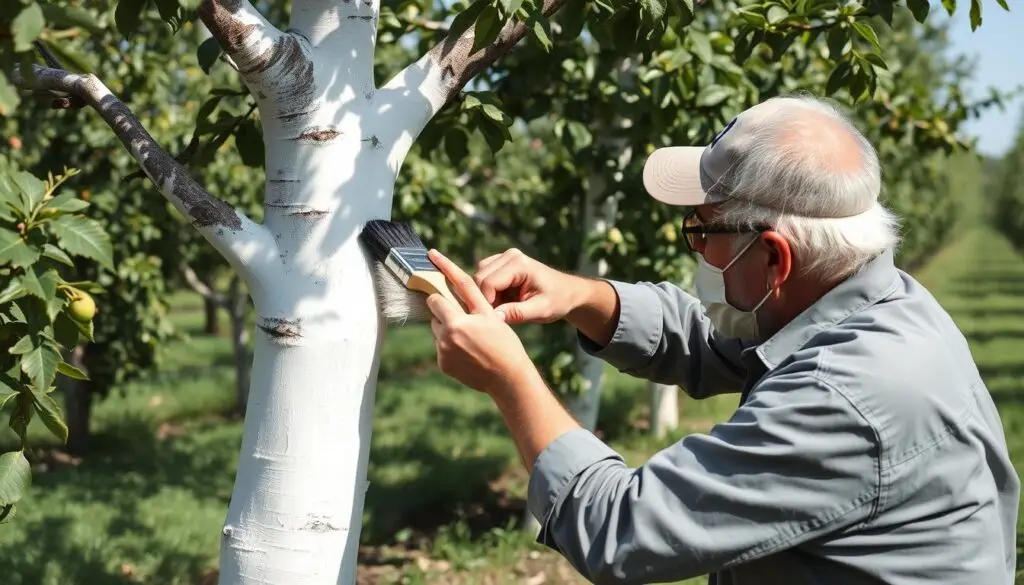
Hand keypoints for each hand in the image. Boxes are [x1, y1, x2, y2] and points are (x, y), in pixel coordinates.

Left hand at [426, 249, 535, 394]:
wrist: (507, 377)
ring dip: (449, 331)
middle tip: (467, 320)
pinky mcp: (444, 366)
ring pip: (438, 332)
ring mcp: (442, 354)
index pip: (434, 300)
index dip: (441, 296)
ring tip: (471, 338)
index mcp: (455, 323)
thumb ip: (468, 291)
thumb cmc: (503, 341)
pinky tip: (469, 351)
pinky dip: (451, 347)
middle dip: (447, 314)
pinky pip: (442, 348)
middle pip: (435, 316)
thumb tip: (449, 271)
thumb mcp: (488, 313)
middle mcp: (444, 339)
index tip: (441, 293)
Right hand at [473, 248, 579, 324]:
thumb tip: (494, 317)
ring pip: (478, 276)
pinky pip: (483, 276)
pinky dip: (488, 291)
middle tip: (499, 315)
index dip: (487, 303)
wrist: (567, 292)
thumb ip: (517, 313)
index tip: (495, 319)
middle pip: (479, 277)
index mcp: (519, 264)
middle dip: (484, 298)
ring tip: (503, 308)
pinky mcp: (501, 262)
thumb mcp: (541, 310)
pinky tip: (503, 301)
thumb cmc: (557, 301)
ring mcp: (504, 257)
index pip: (488, 282)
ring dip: (486, 294)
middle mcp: (509, 255)